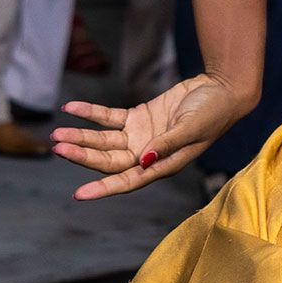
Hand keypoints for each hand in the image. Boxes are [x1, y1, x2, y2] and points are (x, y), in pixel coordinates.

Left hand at [53, 74, 250, 199]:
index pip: (128, 180)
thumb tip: (142, 160)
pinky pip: (108, 117)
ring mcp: (141, 136)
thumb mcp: (192, 128)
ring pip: (104, 141)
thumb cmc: (214, 112)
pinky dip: (90, 114)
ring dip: (81, 137)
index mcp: (163, 164)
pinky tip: (71, 108)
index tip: (79, 195)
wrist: (222, 88)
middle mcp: (147, 154)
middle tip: (59, 147)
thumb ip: (167, 144)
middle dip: (83, 156)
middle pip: (109, 160)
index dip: (103, 188)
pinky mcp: (139, 118)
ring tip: (58, 133)